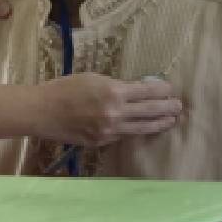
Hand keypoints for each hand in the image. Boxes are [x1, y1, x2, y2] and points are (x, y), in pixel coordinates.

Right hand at [41, 74, 180, 146]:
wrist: (42, 111)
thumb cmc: (64, 88)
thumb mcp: (93, 79)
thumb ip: (115, 86)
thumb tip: (134, 91)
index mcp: (113, 92)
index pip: (147, 92)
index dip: (162, 91)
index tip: (171, 89)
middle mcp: (115, 113)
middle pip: (150, 111)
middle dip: (167, 108)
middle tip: (179, 107)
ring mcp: (109, 131)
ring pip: (141, 128)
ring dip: (158, 124)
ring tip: (170, 121)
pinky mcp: (102, 142)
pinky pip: (122, 136)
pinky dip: (132, 130)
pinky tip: (139, 128)